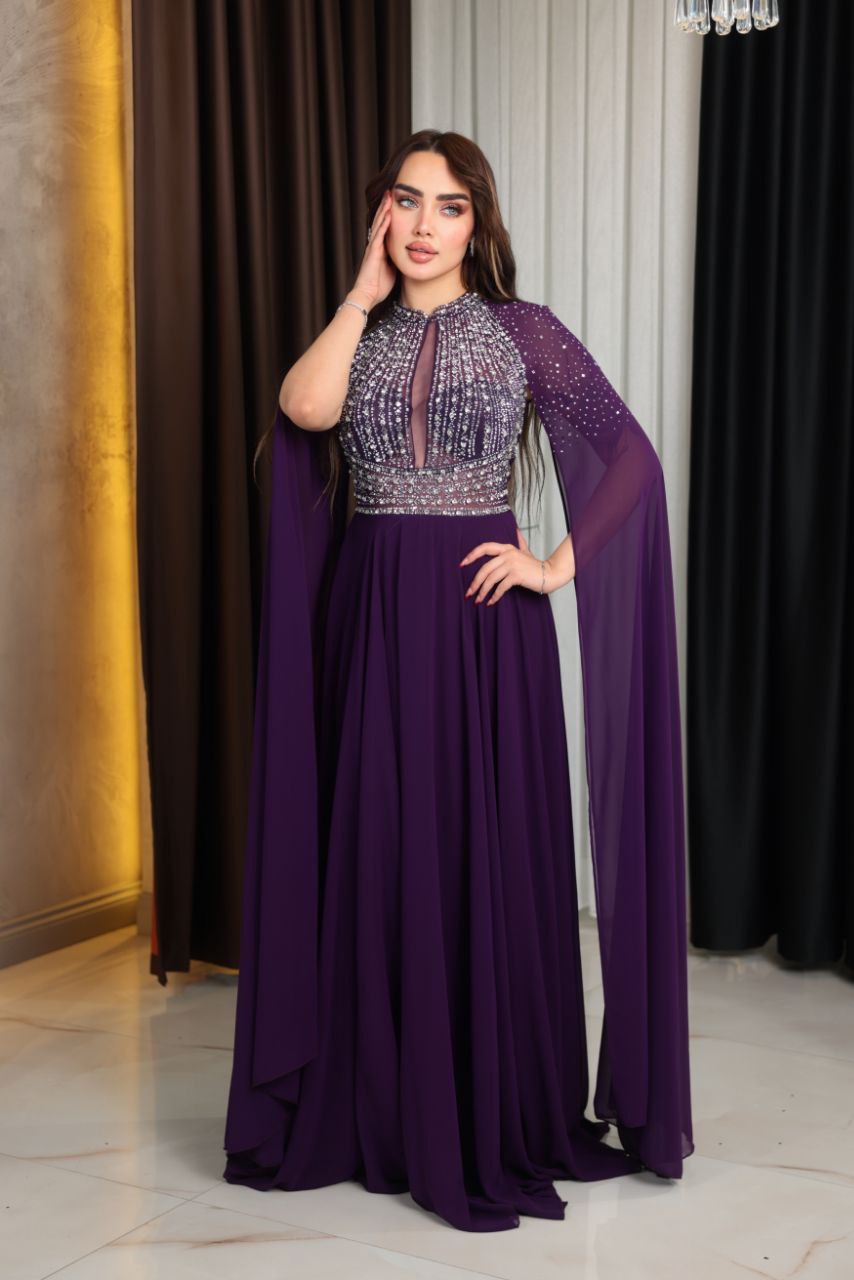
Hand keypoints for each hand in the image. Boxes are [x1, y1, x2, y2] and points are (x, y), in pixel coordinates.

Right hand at [349, 190, 395, 310]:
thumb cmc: (379, 286)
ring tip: (388, 196)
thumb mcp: (392, 271)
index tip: (394, 203)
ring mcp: (374, 247)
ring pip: (380, 224)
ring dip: (384, 209)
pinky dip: (384, 223)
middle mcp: (375, 245)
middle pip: (381, 221)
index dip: (389, 215)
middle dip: (386, 206)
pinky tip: (388, 213)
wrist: (368, 296)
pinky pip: (379, 234)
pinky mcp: (373, 252)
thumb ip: (396, 261)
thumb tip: (406, 257)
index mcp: (380, 249)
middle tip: (390, 191)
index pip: (385, 228)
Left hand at [459, 526, 558, 604]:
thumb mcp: (526, 551)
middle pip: (484, 568)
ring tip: (478, 600)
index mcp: (507, 548)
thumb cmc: (535, 565)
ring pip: (491, 579)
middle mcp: (508, 554)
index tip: (462, 564)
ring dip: (482, 592)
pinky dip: (494, 596)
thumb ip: (520, 541)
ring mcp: (512, 564)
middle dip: (474, 582)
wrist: (550, 573)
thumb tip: (517, 530)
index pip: (484, 548)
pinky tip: (490, 602)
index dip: (471, 555)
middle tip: (468, 593)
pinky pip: (500, 587)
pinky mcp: (517, 575)